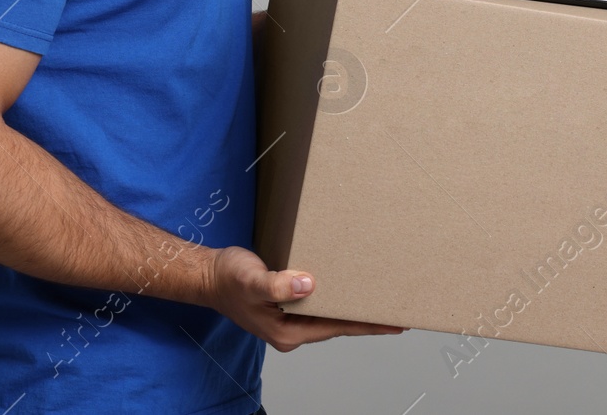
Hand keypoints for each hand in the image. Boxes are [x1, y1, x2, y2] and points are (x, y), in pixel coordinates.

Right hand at [205, 246, 406, 352]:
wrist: (208, 275)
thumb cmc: (227, 279)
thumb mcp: (251, 280)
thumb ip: (277, 285)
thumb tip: (307, 285)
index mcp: (286, 332)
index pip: (336, 328)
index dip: (366, 325)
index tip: (394, 323)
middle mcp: (291, 329)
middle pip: (337, 325)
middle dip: (366, 319)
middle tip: (398, 310)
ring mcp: (290, 318)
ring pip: (329, 314)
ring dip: (352, 306)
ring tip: (380, 299)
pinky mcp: (288, 303)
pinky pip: (319, 302)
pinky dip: (337, 296)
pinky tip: (349, 287)